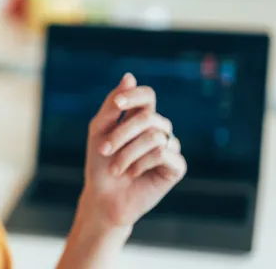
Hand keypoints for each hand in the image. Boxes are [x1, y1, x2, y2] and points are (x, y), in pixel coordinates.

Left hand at [78, 73, 186, 229]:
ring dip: (127, 153)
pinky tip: (133, 173)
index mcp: (140, 118)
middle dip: (121, 133)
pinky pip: (162, 153)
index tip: (117, 105)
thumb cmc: (100, 164)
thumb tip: (130, 76)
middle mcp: (158, 129)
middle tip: (103, 150)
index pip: (147, 95)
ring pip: (154, 136)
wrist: (104, 198)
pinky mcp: (177, 166)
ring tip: (116, 168)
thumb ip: (113, 105)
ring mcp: (170, 147)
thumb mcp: (99, 130)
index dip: (133, 96)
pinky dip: (141, 163)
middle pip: (147, 117)